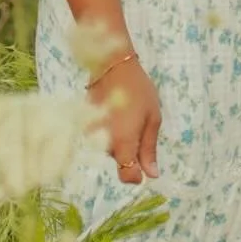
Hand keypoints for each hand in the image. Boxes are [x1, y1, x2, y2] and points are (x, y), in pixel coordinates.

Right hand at [87, 57, 161, 182]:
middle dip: (131, 151)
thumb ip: (149, 148)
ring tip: (128, 115)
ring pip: (111, 148)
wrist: (111, 65)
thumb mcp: (153, 118)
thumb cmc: (138, 90)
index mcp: (124, 142)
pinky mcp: (87, 125)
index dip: (136, 176)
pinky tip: (116, 112)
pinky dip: (110, 130)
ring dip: (120, 140)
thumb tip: (152, 174)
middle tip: (140, 126)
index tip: (144, 168)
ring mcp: (94, 134)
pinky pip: (102, 136)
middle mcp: (105, 142)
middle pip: (120, 160)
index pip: (126, 176)